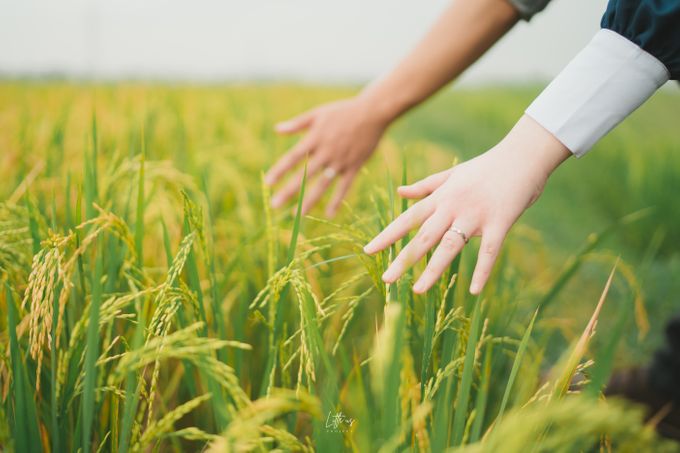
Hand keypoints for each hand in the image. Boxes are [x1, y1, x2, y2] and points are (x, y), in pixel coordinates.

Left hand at [265, 96, 388, 216]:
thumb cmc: (343, 111)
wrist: (372, 112)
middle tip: (274, 205)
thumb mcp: (318, 114)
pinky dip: (337, 200)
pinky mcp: (354, 166)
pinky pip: (344, 187)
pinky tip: (329, 214)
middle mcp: (326, 153)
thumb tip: (277, 130)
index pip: (292, 158)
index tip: (268, 183)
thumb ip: (297, 124)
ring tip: (297, 214)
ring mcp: (340, 161)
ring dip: (309, 200)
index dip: (279, 171)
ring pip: (322, 185)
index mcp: (314, 139)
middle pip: (304, 175)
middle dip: (289, 191)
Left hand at [363, 115, 570, 294]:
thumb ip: (425, 186)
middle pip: (423, 236)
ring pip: (450, 246)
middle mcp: (453, 207)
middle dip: (403, 258)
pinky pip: (490, 251)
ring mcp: (476, 215)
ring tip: (417, 290)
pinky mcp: (500, 223)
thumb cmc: (487, 166)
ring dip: (433, 269)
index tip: (368, 250)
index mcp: (441, 197)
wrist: (523, 155)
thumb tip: (399, 191)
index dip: (387, 235)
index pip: (407, 218)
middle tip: (386, 279)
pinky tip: (475, 291)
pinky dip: (482, 270)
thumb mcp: (452, 174)